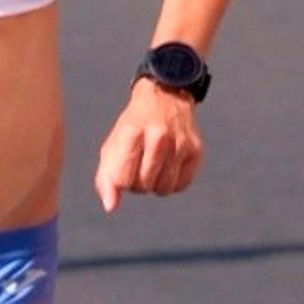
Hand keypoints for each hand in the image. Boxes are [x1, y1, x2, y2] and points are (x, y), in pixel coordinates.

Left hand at [93, 79, 203, 212]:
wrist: (165, 96)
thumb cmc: (134, 127)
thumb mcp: (114, 145)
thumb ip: (107, 178)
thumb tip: (110, 207)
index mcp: (132, 133)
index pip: (123, 179)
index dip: (121, 182)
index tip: (123, 170)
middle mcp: (159, 136)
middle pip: (144, 186)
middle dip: (138, 183)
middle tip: (139, 164)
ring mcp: (180, 143)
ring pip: (164, 189)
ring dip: (155, 184)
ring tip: (153, 165)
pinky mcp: (196, 150)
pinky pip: (181, 186)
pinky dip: (172, 182)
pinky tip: (168, 165)